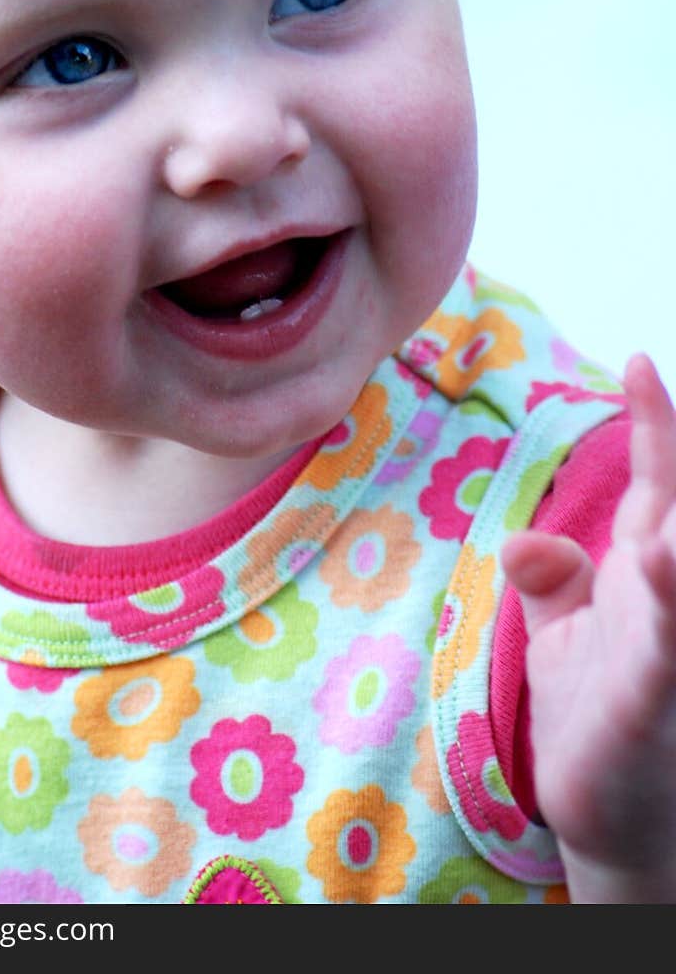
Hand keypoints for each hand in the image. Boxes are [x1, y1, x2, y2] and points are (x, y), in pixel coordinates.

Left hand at [501, 354, 675, 901]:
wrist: (614, 824)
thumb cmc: (597, 719)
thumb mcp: (563, 636)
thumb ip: (549, 578)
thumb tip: (525, 542)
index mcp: (642, 575)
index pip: (655, 484)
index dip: (652, 422)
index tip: (637, 360)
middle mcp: (663, 602)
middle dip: (674, 457)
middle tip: (654, 380)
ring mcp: (663, 651)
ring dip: (674, 536)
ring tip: (664, 514)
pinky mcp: (647, 705)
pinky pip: (660, 650)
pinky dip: (664, 605)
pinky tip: (659, 563)